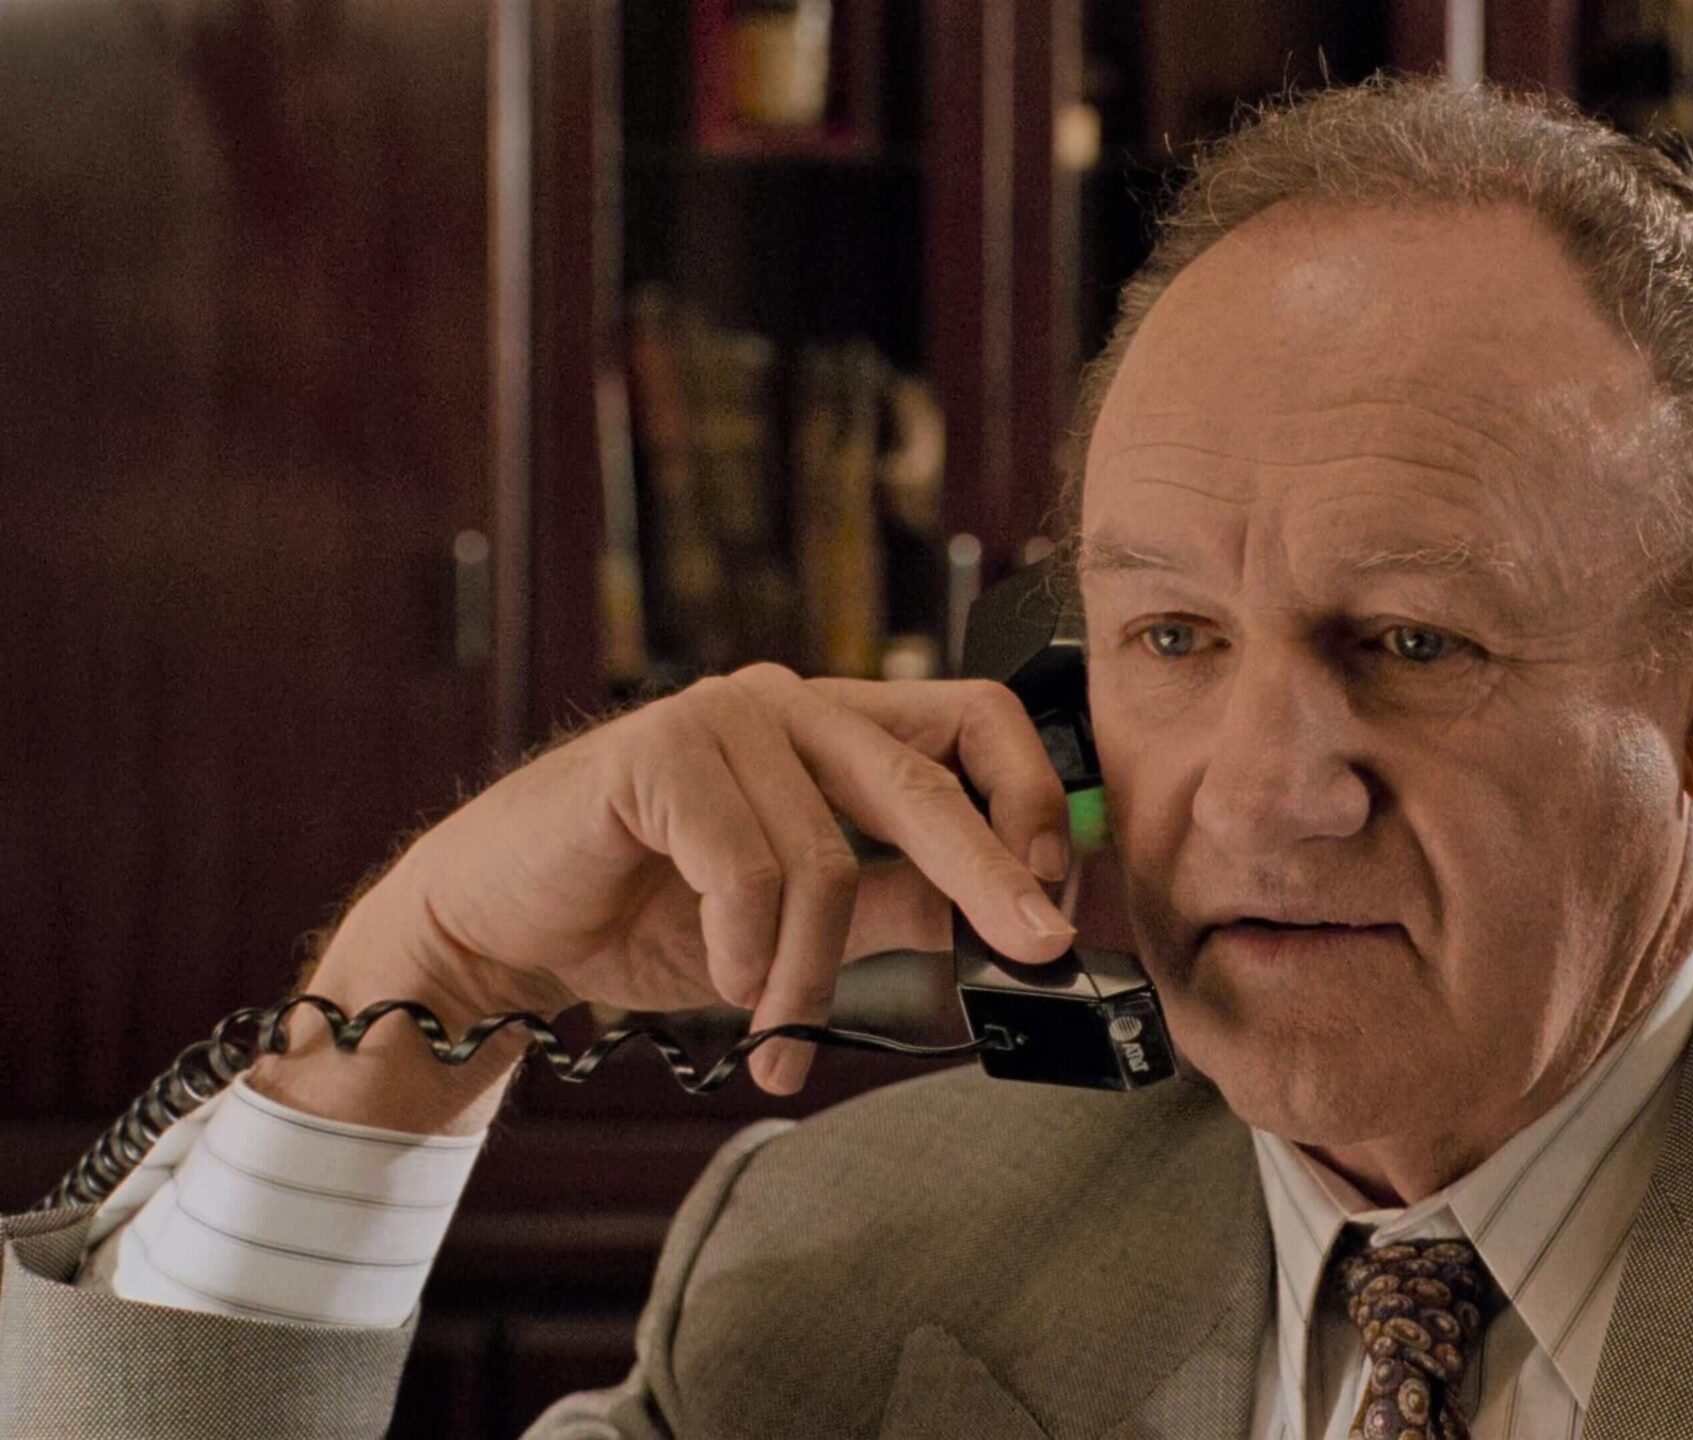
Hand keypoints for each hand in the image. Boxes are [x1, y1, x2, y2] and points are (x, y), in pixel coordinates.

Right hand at [317, 664, 1076, 1095]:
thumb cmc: (648, 916)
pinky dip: (747, 952)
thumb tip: (1009, 927)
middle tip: (1039, 948)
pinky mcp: (657, 753)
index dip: (1030, 801)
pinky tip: (728, 989)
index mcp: (837, 725)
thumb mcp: (800, 925)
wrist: (495, 929)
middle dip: (991, 876)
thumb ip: (897, 907)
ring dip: (813, 972)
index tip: (1052, 897)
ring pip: (829, 857)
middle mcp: (789, 703)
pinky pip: (746, 871)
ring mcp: (722, 717)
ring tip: (783, 1031)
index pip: (976, 722)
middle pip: (927, 779)